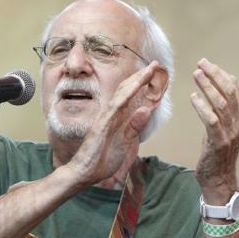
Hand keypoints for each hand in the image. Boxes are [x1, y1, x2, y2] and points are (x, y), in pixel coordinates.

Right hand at [66, 61, 161, 186]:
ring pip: (122, 95)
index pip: (129, 97)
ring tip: (149, 70)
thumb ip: (134, 128)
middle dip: (141, 77)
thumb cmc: (100, 160)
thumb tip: (147, 110)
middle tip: (155, 64)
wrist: (83, 173)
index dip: (141, 84)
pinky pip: (115, 108)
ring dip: (136, 82)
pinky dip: (126, 96)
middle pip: (126, 91)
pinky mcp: (101, 126)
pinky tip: (135, 88)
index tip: (153, 74)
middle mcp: (110, 115)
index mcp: (116, 119)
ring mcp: (105, 119)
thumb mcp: (124, 144)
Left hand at [190, 58, 238, 203]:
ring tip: (196, 74)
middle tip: (201, 63)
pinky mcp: (219, 141)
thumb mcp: (222, 127)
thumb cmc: (217, 152)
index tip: (208, 63)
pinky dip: (202, 107)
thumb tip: (217, 87)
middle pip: (228, 91)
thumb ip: (222, 109)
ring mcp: (230, 132)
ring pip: (220, 103)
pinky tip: (193, 97)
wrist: (219, 178)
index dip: (221, 74)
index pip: (234, 88)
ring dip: (208, 86)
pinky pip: (211, 120)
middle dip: (215, 75)